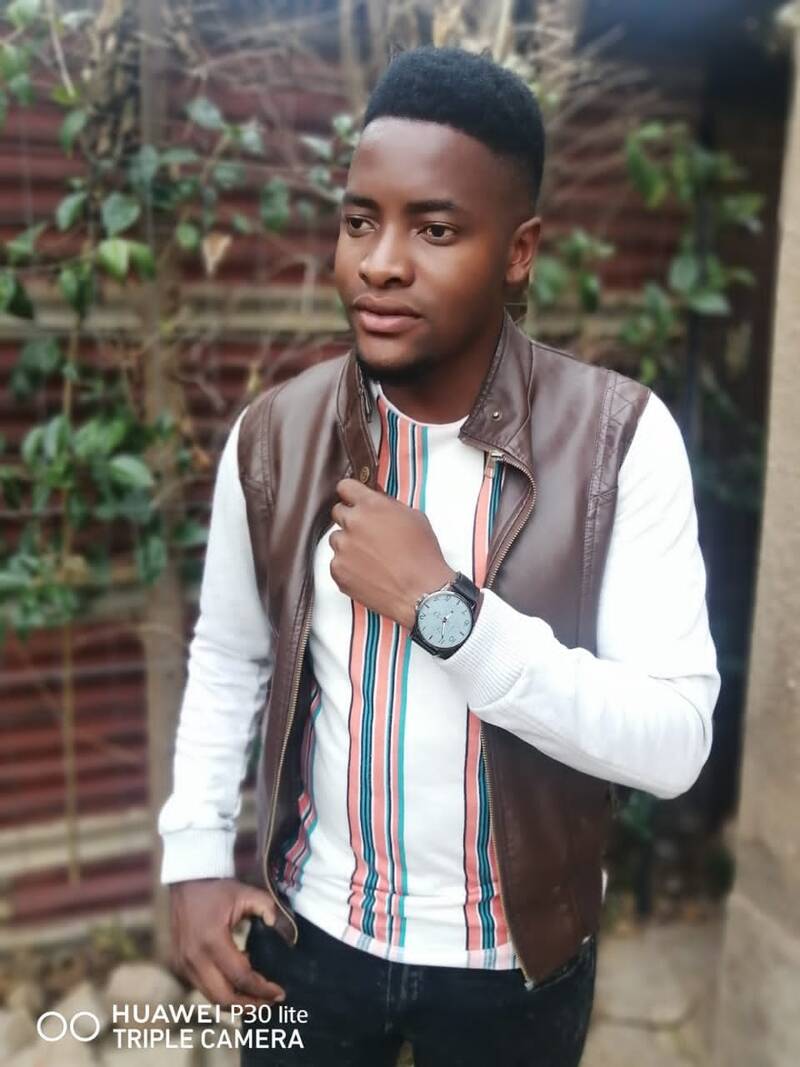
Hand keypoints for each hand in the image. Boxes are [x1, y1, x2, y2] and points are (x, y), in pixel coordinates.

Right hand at [169, 879, 285, 1007]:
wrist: (185, 882)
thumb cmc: (217, 889)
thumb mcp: (245, 892)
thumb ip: (266, 907)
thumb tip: (279, 928)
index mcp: (212, 940)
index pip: (240, 976)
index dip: (262, 989)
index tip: (280, 993)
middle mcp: (195, 957)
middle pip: (224, 998)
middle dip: (250, 1005)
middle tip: (270, 1003)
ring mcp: (184, 963)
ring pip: (211, 998)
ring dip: (236, 1003)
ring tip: (258, 998)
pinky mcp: (180, 965)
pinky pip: (203, 988)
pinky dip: (222, 990)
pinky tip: (239, 982)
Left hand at [329, 478, 455, 628]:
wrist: (421, 592)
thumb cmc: (422, 556)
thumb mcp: (414, 517)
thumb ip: (388, 504)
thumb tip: (377, 499)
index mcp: (371, 506)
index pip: (345, 487)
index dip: (350, 494)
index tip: (352, 499)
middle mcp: (352, 523)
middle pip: (337, 513)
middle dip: (350, 520)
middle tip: (367, 533)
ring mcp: (342, 548)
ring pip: (336, 539)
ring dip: (348, 544)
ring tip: (371, 557)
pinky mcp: (338, 571)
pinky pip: (336, 563)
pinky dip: (348, 566)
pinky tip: (367, 572)